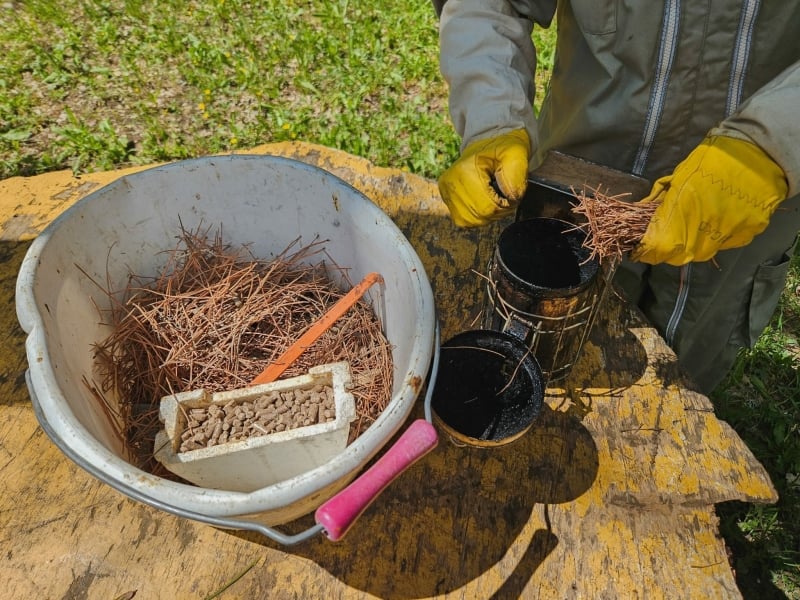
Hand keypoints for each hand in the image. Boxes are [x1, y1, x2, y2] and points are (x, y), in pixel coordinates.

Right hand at [438, 129, 529, 226]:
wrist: (488, 141)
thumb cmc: (503, 148)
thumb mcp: (515, 155)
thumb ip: (516, 177)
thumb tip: (511, 199)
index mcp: (465, 171)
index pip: (488, 207)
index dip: (505, 206)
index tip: (512, 195)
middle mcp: (451, 184)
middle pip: (479, 216)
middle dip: (497, 211)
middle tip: (505, 196)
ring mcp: (446, 192)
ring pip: (471, 221)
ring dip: (488, 214)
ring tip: (494, 196)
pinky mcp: (445, 197)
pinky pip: (464, 219)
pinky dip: (478, 214)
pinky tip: (483, 200)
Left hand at [631, 135, 787, 265]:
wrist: (759, 151)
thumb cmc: (712, 160)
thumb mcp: (680, 176)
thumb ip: (661, 199)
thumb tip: (643, 210)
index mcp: (683, 216)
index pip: (658, 249)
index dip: (648, 250)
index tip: (642, 246)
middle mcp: (705, 233)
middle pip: (680, 256)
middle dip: (668, 249)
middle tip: (666, 236)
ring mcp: (728, 236)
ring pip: (703, 252)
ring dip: (693, 243)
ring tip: (693, 225)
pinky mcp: (748, 234)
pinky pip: (725, 243)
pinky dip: (717, 236)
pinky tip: (717, 220)